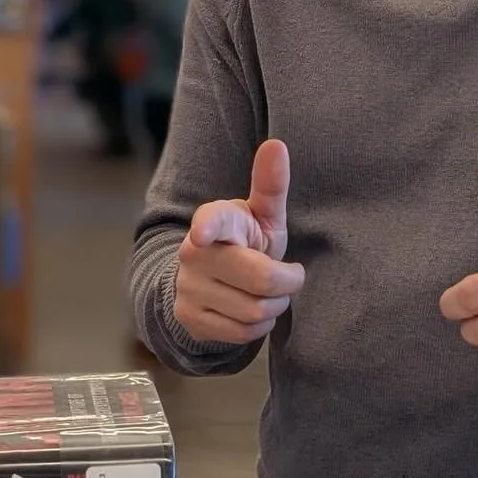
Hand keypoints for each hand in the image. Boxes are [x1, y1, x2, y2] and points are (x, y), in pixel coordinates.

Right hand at [173, 139, 305, 344]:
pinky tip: (252, 311)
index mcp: (215, 220)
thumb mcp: (261, 215)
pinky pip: (242, 333)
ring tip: (268, 294)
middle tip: (288, 276)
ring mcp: (188, 287)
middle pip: (261, 280)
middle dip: (287, 282)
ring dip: (274, 306)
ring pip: (254, 311)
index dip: (208, 226)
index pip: (212, 220)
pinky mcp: (190, 319)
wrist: (209, 283)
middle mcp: (194, 253)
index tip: (201, 235)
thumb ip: (270, 184)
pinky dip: (258, 326)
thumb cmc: (246, 242)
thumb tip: (276, 144)